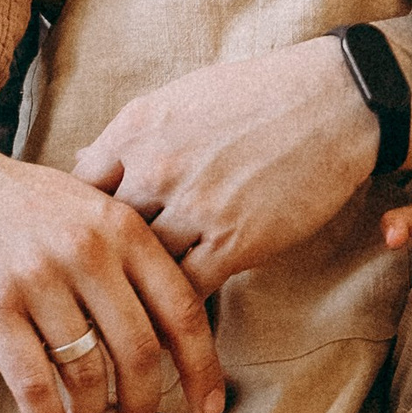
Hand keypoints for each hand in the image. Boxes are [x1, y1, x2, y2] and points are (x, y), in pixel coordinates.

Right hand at [0, 136, 227, 412]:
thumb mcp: (86, 203)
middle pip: (139, 352)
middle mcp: (86, 251)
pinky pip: (34, 384)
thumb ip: (134, 247)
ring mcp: (37, 279)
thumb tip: (184, 307)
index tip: (208, 406)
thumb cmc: (19, 205)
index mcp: (122, 227)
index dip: (202, 367)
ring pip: (87, 373)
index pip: (183, 310)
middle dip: (145, 403)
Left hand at [74, 40, 382, 294]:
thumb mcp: (179, 98)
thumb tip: (82, 158)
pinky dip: (176, 306)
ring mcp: (193, 207)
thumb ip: (130, 135)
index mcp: (136, 130)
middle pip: (103, 234)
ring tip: (128, 312)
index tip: (83, 239)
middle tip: (96, 288)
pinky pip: (186, 290)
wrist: (332, 101)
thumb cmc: (257, 94)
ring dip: (137, 289)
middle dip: (99, 262)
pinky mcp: (234, 242)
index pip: (78, 189)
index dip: (78, 218)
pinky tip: (170, 318)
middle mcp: (156, 168)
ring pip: (142, 267)